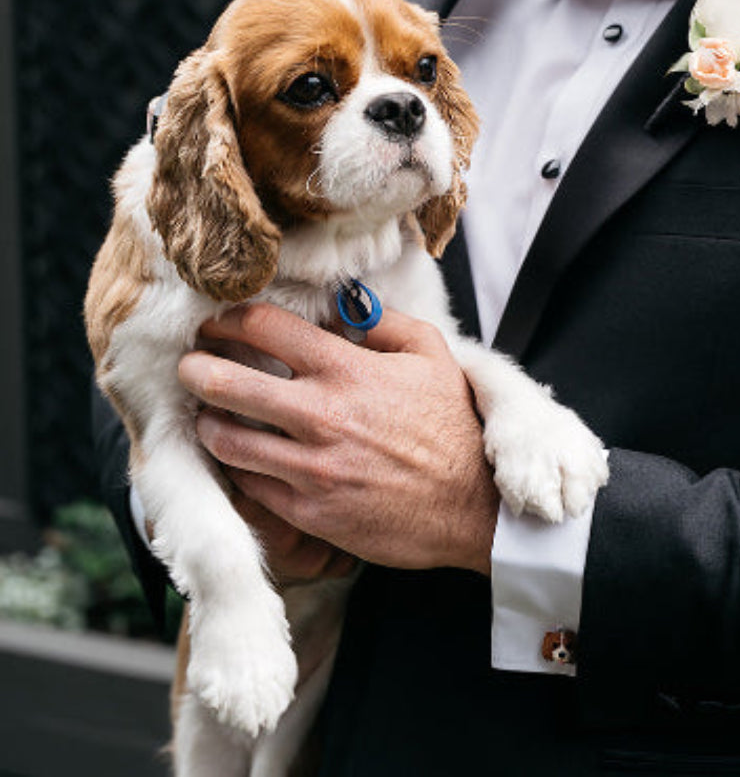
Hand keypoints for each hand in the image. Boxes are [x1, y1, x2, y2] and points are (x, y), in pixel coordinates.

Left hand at [178, 303, 499, 575]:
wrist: (472, 504)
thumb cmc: (452, 425)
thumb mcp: (432, 355)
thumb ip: (383, 323)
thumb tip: (343, 306)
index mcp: (348, 370)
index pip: (265, 328)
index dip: (230, 317)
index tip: (219, 320)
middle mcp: (321, 415)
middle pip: (225, 383)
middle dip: (195, 368)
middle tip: (188, 364)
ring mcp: (310, 468)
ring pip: (225, 440)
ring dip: (207, 422)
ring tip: (206, 414)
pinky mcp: (308, 512)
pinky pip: (249, 485)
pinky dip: (238, 468)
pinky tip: (240, 457)